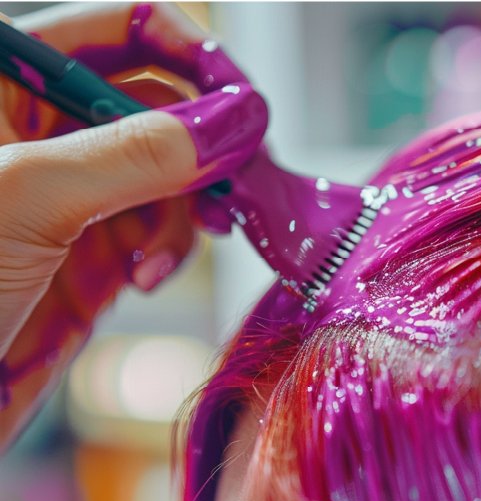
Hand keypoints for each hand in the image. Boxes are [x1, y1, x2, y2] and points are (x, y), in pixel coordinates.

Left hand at [0, 3, 267, 449]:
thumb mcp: (29, 196)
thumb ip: (135, 152)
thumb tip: (229, 123)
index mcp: (4, 84)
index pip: (118, 28)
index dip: (190, 51)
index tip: (242, 101)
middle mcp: (41, 131)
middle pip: (160, 103)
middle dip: (202, 145)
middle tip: (235, 180)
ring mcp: (71, 195)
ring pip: (171, 173)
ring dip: (186, 211)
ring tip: (163, 256)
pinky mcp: (93, 254)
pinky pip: (162, 231)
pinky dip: (171, 251)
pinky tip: (147, 277)